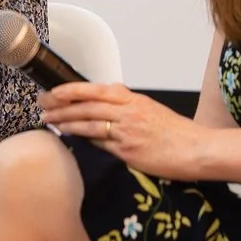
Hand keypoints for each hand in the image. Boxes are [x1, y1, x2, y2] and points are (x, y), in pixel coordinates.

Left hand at [42, 82, 207, 177]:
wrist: (198, 150)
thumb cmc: (176, 133)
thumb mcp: (150, 110)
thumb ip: (125, 106)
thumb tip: (101, 104)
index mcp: (133, 99)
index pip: (94, 89)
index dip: (70, 90)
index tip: (52, 91)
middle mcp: (128, 111)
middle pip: (86, 105)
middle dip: (60, 105)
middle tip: (42, 106)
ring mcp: (127, 131)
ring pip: (88, 122)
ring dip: (66, 122)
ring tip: (49, 122)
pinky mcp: (128, 150)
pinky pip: (100, 143)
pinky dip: (83, 139)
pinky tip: (70, 138)